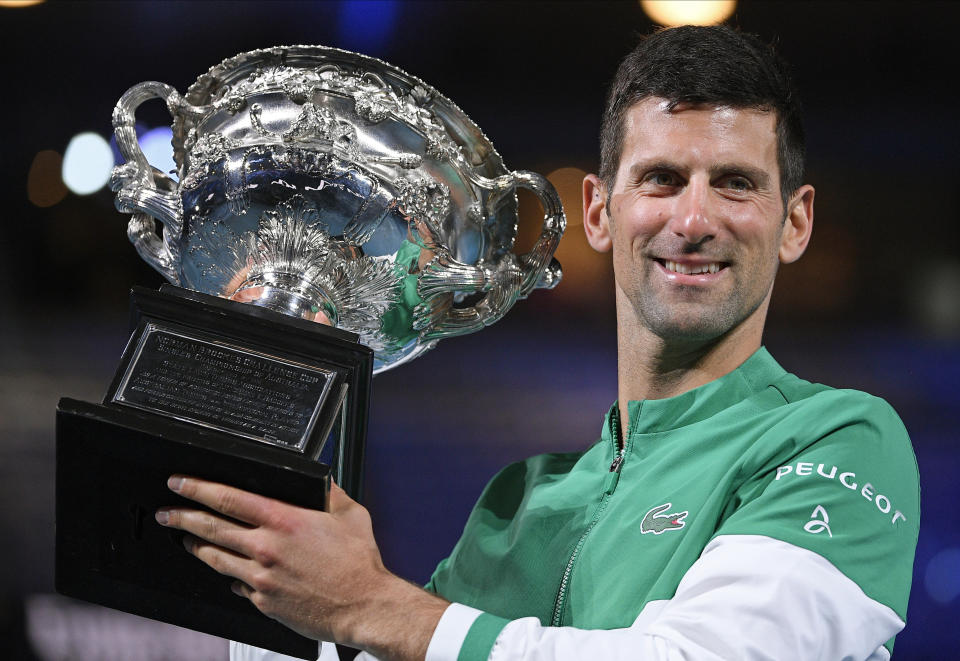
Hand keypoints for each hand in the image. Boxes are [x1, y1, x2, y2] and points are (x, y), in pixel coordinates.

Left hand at [156, 475, 447, 657]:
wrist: (363, 607)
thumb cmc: (359, 564)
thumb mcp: (351, 515)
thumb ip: (331, 493)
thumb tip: (321, 481)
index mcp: (284, 521)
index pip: (228, 498)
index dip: (197, 488)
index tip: (180, 483)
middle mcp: (266, 548)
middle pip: (210, 528)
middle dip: (182, 516)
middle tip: (166, 511)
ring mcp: (261, 578)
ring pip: (215, 558)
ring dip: (195, 546)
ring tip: (184, 539)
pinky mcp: (263, 602)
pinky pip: (237, 585)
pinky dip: (231, 575)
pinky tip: (228, 571)